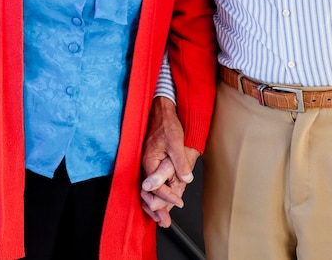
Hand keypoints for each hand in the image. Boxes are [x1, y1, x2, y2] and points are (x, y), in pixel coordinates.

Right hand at [140, 97, 199, 226]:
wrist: (161, 110)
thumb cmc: (167, 123)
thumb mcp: (175, 142)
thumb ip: (179, 162)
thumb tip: (185, 180)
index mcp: (149, 161)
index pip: (156, 187)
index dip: (168, 197)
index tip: (178, 203)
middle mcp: (146, 165)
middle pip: (148, 193)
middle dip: (157, 208)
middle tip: (165, 221)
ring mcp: (147, 164)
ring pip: (149, 190)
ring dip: (155, 204)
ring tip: (161, 218)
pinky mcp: (151, 162)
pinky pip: (151, 182)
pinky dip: (156, 194)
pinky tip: (161, 201)